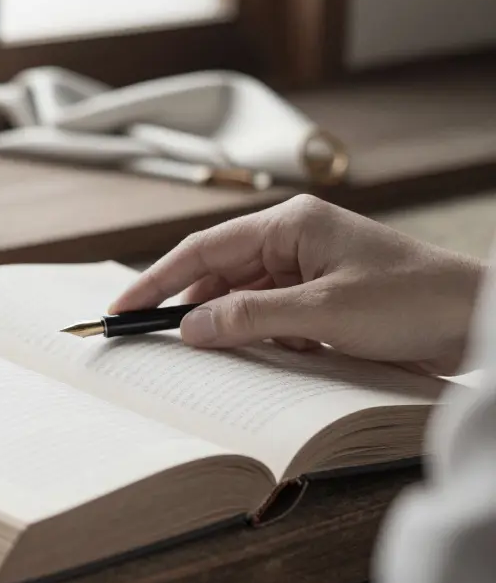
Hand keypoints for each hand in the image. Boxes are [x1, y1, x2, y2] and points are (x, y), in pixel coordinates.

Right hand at [111, 195, 486, 374]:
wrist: (481, 319)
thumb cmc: (412, 302)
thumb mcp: (323, 313)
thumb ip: (249, 316)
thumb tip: (189, 327)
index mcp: (290, 224)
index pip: (204, 249)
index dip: (157, 280)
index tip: (122, 310)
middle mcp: (295, 239)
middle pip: (219, 273)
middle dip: (188, 308)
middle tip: (149, 341)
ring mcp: (310, 269)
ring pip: (244, 298)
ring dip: (227, 327)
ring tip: (206, 358)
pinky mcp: (325, 298)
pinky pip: (272, 316)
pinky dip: (259, 338)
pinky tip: (259, 358)